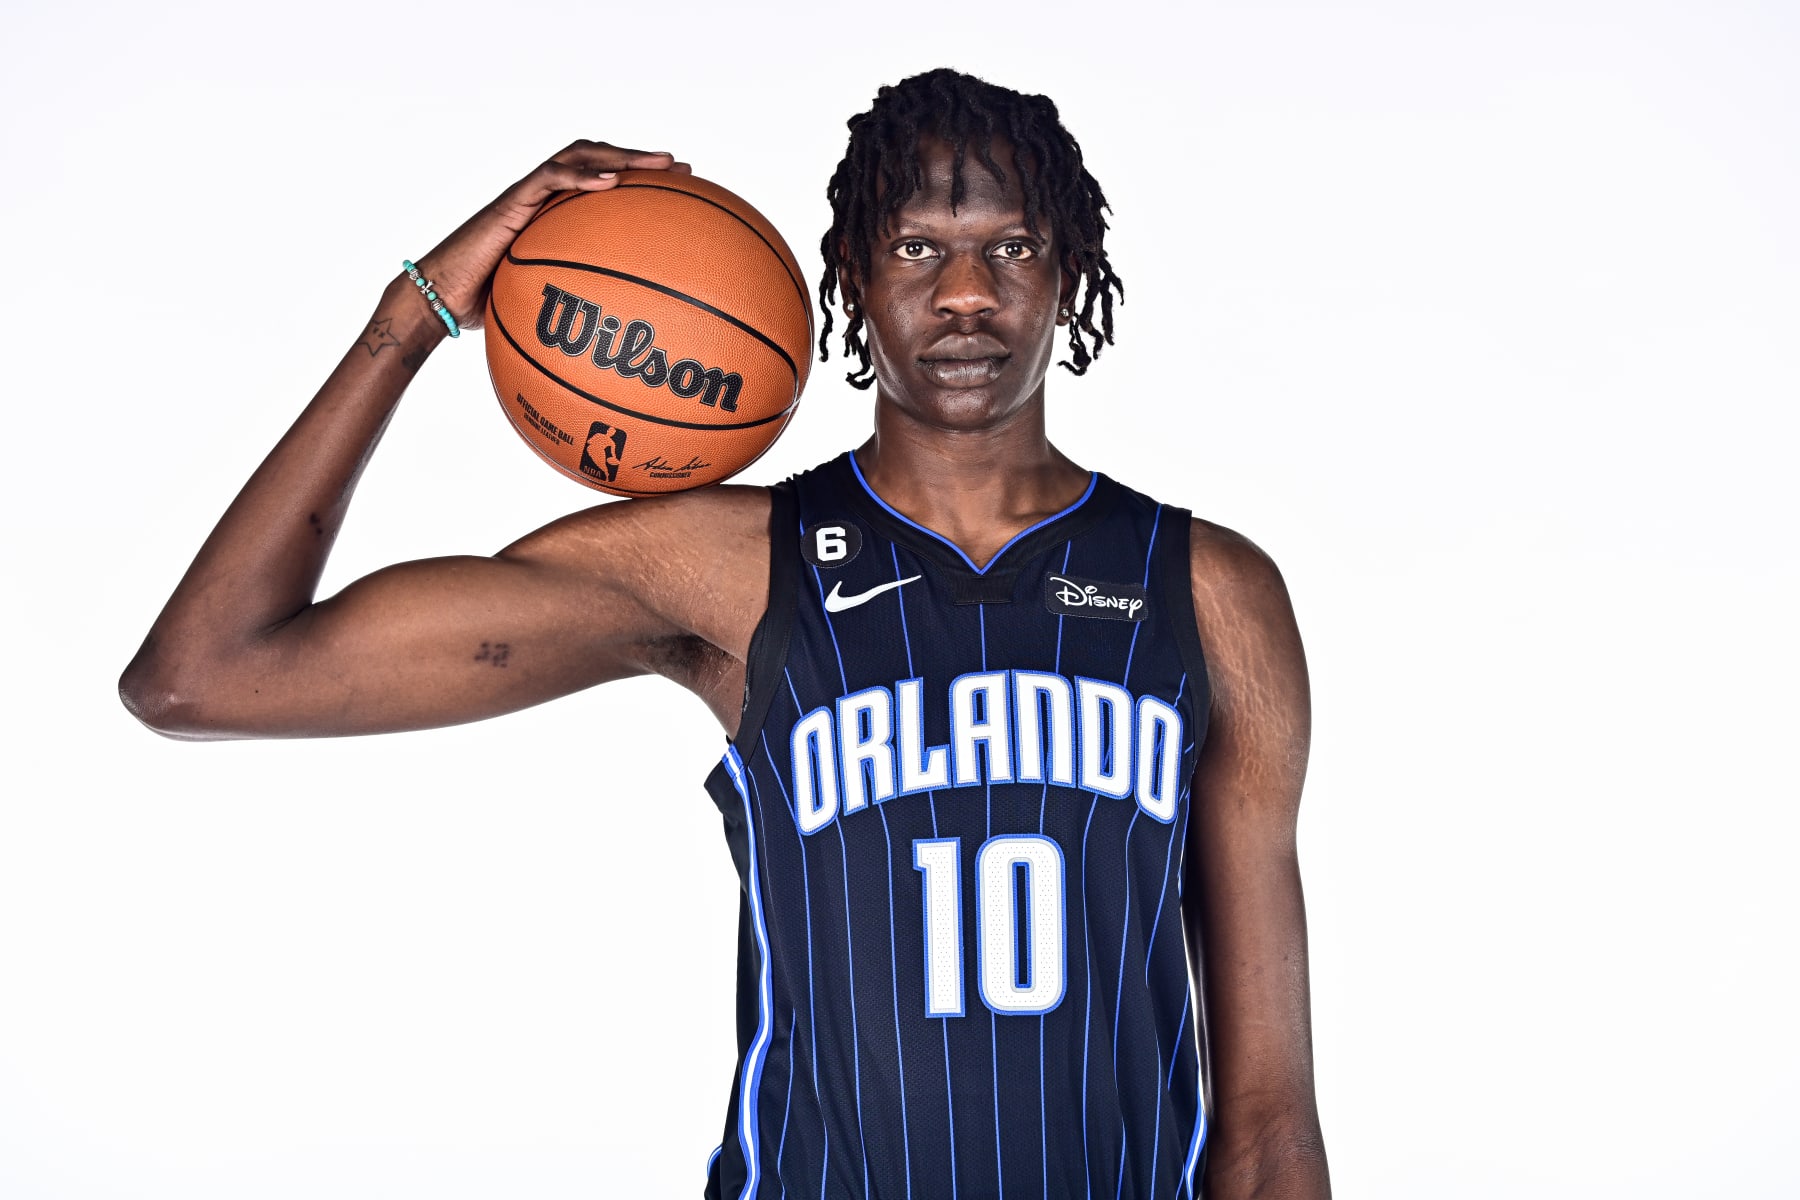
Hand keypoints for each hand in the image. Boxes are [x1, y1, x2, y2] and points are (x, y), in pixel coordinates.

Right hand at [411, 141, 690, 331]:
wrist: (438, 300)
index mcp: (551, 216)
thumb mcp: (541, 308)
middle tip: (681, 167)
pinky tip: (611, 183)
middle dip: (638, 159)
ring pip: (576, 157)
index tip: (680, 188)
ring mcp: (524, 197)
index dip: (638, 180)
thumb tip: (617, 347)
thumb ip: (575, 311)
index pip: (600, 183)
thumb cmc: (485, 310)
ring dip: (620, 157)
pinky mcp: (508, 203)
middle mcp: (540, 199)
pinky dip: (580, 177)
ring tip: (657, 164)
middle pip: (595, 159)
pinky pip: (547, 180)